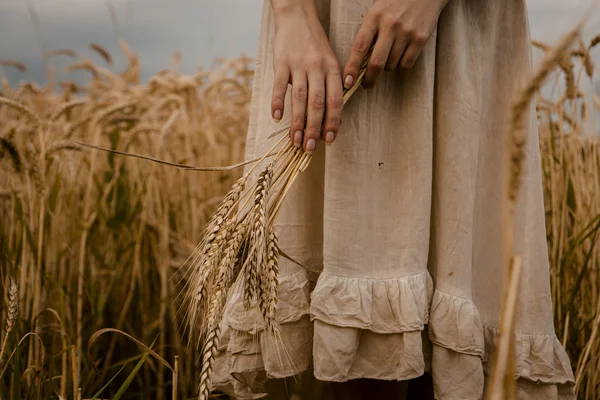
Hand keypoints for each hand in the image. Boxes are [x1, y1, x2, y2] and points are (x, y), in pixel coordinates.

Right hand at [271, 2, 343, 152]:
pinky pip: (279, 85)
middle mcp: (318, 68)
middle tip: (310, 148)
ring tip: (295, 140)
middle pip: (317, 103)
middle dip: (314, 128)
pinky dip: (278, 102)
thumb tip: (334, 118)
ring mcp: (299, 65)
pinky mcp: (281, 62)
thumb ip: (334, 86)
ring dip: (297, 122)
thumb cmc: (315, 46)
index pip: (335, 101)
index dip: (333, 122)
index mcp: (333, 69)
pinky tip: (277, 118)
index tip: (329, 140)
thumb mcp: (331, 62)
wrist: (297, 18)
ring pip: (299, 98)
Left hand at [343, 0, 447, 89]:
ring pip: (391, 65)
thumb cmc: (396, 1)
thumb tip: (358, 60)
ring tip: (389, 54)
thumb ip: (368, 30)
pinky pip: (406, 64)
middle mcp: (390, 25)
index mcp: (375, 17)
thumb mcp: (377, 9)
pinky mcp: (421, 39)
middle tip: (367, 85)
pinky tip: (401, 54)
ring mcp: (407, 32)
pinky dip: (401, 65)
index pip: (359, 47)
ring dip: (387, 67)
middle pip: (377, 63)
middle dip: (370, 79)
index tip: (348, 82)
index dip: (352, 67)